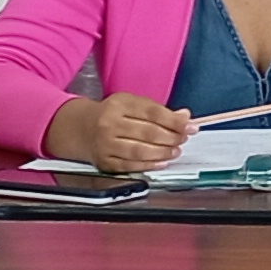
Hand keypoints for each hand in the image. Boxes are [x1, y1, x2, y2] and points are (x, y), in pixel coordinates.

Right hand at [64, 92, 196, 174]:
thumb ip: (158, 110)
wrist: (79, 128)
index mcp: (119, 104)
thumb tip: (184, 116)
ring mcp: (106, 144)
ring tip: (175, 151)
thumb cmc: (111, 114)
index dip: (175, 121)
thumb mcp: (131, 104)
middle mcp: (110, 124)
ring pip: (140, 151)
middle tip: (184, 139)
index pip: (152, 113)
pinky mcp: (105, 161)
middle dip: (172, 137)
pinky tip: (162, 162)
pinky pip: (131, 165)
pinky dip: (150, 165)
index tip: (191, 126)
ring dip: (163, 152)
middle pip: (148, 133)